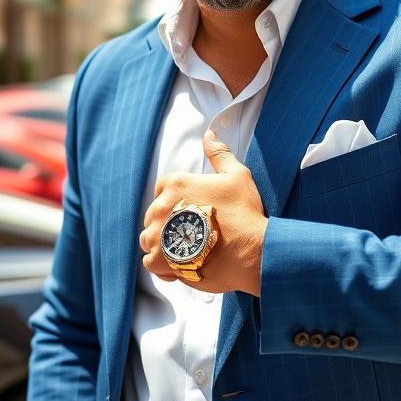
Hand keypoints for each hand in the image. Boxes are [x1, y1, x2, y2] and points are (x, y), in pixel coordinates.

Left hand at [139, 128, 268, 296]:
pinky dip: (161, 265)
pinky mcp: (160, 261)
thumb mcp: (237, 175)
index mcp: (176, 183)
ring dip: (163, 244)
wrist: (252, 250)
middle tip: (193, 231)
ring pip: (149, 238)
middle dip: (168, 222)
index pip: (162, 188)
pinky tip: (180, 265)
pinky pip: (149, 262)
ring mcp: (158, 235)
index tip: (191, 210)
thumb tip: (209, 134)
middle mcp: (160, 207)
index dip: (176, 200)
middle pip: (154, 214)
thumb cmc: (245, 213)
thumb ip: (219, 154)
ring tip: (186, 250)